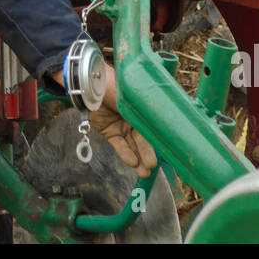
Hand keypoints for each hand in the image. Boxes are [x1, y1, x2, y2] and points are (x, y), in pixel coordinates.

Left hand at [50, 61, 156, 177]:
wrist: (91, 86)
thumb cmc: (115, 86)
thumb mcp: (135, 96)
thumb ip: (148, 109)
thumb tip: (165, 120)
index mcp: (142, 109)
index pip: (153, 128)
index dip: (158, 140)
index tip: (166, 152)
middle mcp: (134, 119)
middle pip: (143, 139)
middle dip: (148, 153)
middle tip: (153, 165)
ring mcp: (121, 126)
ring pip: (132, 145)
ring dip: (139, 158)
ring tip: (145, 172)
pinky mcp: (109, 132)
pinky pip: (119, 145)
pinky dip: (125, 154)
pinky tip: (133, 163)